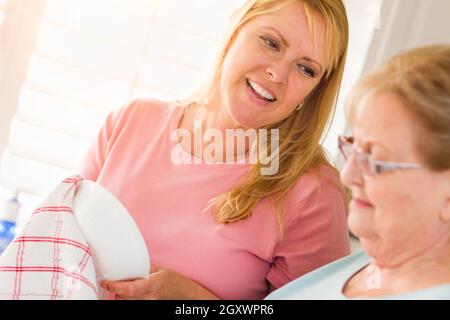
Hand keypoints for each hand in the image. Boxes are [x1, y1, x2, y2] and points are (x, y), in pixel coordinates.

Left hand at [100, 265, 219, 299]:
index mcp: (153, 284)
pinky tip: (129, 294)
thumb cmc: (174, 281)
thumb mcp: (159, 270)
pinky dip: (127, 299)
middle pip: (124, 297)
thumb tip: (126, 264)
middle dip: (116, 290)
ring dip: (120, 296)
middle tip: (112, 282)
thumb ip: (143, 269)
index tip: (106, 282)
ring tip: (122, 288)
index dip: (115, 287)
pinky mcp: (147, 308)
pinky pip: (132, 305)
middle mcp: (150, 298)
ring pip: (126, 302)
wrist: (185, 294)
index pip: (130, 289)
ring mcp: (149, 305)